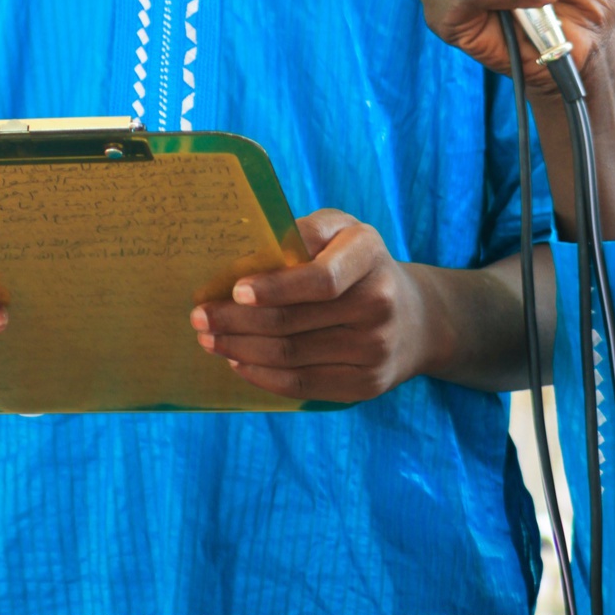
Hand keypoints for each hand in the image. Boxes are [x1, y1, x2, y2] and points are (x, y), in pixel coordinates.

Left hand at [189, 209, 432, 401]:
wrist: (416, 317)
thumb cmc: (357, 263)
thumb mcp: (340, 229)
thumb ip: (302, 232)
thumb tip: (248, 253)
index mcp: (368, 255)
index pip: (320, 279)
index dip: (275, 288)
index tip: (234, 290)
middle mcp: (379, 304)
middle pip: (294, 323)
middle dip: (236, 322)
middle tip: (199, 317)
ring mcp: (375, 350)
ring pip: (291, 357)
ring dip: (240, 349)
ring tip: (209, 339)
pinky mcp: (366, 385)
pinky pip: (303, 385)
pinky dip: (262, 375)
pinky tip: (237, 360)